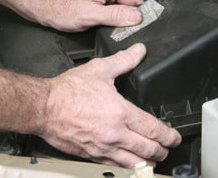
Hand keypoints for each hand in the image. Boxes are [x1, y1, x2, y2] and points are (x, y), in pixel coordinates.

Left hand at [33, 0, 143, 31]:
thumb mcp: (91, 16)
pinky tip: (96, 15)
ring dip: (113, 12)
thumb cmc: (60, 9)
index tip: (134, 25)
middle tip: (111, 24)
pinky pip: (107, 0)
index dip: (135, 13)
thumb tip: (137, 16)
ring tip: (99, 19)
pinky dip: (105, 9)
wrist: (41, 5)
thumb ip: (116, 16)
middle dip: (122, 13)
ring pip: (116, 1)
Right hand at [40, 43, 181, 167]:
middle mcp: (114, 133)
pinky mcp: (91, 155)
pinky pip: (114, 166)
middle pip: (147, 149)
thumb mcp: (100, 69)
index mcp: (120, 113)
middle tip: (168, 149)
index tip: (174, 136)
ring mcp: (103, 147)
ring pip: (133, 162)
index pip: (153, 129)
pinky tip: (130, 164)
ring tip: (154, 160)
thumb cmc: (68, 91)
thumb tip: (139, 51)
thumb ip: (124, 60)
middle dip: (162, 150)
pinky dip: (127, 166)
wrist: (44, 107)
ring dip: (148, 162)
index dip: (168, 135)